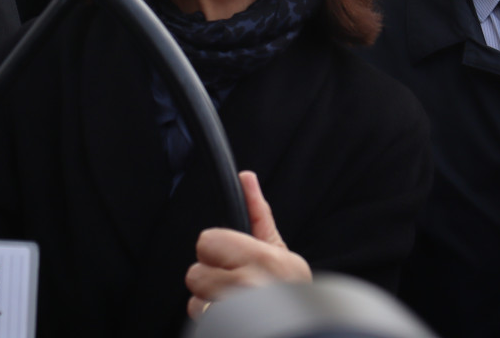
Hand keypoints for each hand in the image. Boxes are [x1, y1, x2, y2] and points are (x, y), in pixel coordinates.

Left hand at [185, 170, 311, 317]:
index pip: (206, 242)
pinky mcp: (221, 328)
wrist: (304, 330)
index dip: (217, 252)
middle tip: (234, 286)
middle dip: (211, 280)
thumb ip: (259, 216)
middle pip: (195, 275)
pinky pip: (200, 321)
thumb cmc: (291, 294)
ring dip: (210, 306)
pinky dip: (211, 323)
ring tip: (235, 307)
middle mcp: (249, 287)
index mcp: (263, 259)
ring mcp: (235, 312)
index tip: (232, 261)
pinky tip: (230, 321)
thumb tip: (246, 177)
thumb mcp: (280, 253)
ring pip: (194, 304)